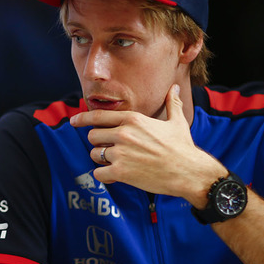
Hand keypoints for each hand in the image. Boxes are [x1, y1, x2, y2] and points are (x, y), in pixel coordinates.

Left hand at [70, 85, 223, 199]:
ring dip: (102, 160)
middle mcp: (124, 134)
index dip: (82, 119)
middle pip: (93, 136)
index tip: (73, 121)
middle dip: (98, 143)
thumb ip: (172, 103)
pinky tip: (115, 175)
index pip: (98, 116)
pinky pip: (98, 173)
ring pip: (95, 154)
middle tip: (110, 149)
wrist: (189, 172)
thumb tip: (174, 88)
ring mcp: (121, 153)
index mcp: (133, 119)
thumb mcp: (177, 122)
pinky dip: (104, 175)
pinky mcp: (121, 172)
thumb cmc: (183, 147)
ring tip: (117, 162)